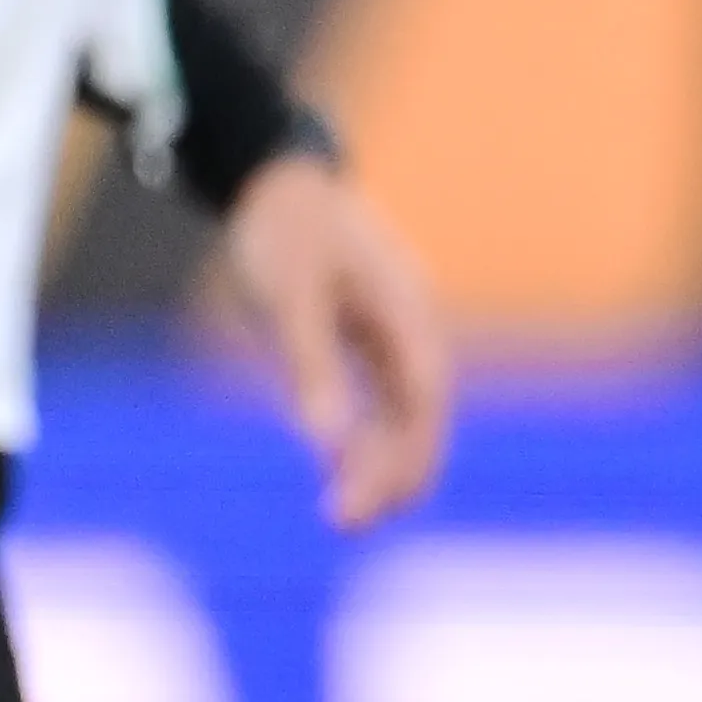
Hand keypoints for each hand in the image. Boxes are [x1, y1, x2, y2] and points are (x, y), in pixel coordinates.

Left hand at [211, 152, 454, 528]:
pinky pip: (381, 395)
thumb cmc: (284, 231)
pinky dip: (366, 434)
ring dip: (380, 462)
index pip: (424, 401)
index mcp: (407, 312)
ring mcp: (396, 329)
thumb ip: (312, 370)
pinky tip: (338, 467)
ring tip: (343, 514)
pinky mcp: (370, 333)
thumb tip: (328, 446)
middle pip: (421, 415)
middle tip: (347, 525)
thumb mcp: (289, 300)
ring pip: (403, 411)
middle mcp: (413, 325)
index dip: (407, 457)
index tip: (372, 505)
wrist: (277, 176)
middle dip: (394, 474)